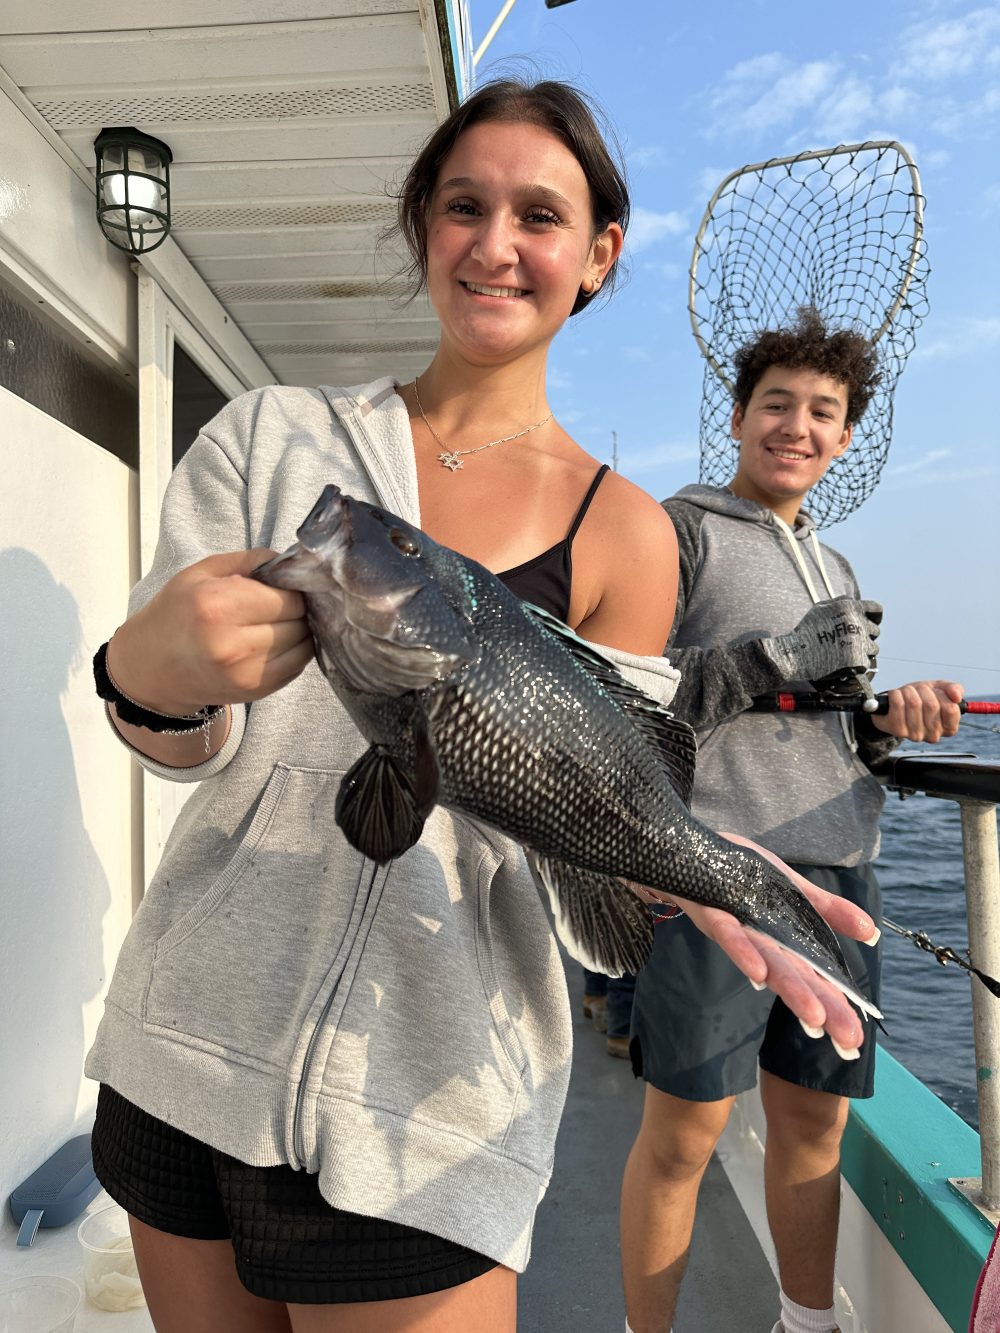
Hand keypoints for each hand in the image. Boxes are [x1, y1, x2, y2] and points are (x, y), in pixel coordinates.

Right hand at [107, 550, 314, 715]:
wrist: (151, 666)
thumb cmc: (177, 613)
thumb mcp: (202, 572)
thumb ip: (250, 560)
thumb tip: (292, 562)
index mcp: (218, 606)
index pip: (289, 598)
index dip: (293, 589)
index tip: (284, 587)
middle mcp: (233, 644)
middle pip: (299, 622)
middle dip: (298, 610)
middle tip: (280, 605)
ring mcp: (245, 673)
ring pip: (304, 646)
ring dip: (300, 632)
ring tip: (277, 623)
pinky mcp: (255, 692)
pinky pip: (298, 667)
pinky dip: (295, 652)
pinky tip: (275, 642)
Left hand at [628, 833, 878, 1051]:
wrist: (689, 846)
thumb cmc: (738, 871)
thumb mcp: (791, 888)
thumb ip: (828, 909)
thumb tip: (872, 932)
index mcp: (781, 939)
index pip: (814, 978)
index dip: (836, 1006)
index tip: (855, 1041)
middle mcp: (758, 944)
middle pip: (795, 980)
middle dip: (822, 1010)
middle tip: (848, 1041)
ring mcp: (734, 930)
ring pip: (765, 965)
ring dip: (790, 991)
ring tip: (815, 1018)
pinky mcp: (710, 913)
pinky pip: (728, 935)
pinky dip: (744, 953)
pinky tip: (759, 974)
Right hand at [759, 596, 880, 684]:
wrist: (797, 654)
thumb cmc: (806, 631)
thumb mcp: (821, 607)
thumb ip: (841, 601)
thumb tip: (855, 600)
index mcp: (852, 609)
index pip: (876, 610)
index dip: (875, 617)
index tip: (871, 622)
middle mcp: (859, 624)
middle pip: (875, 631)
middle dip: (865, 635)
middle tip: (850, 641)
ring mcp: (861, 644)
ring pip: (873, 648)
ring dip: (863, 651)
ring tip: (845, 654)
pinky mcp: (859, 661)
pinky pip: (867, 663)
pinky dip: (859, 664)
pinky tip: (846, 663)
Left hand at [870, 679, 963, 740]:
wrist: (894, 707)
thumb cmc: (920, 698)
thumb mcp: (940, 690)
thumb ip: (954, 689)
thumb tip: (957, 696)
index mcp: (949, 727)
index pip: (951, 709)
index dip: (942, 695)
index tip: (936, 692)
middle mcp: (934, 735)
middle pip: (931, 705)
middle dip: (923, 690)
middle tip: (918, 690)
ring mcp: (916, 735)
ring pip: (914, 703)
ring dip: (908, 691)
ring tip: (906, 692)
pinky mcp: (898, 731)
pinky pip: (898, 705)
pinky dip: (896, 694)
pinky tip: (896, 696)